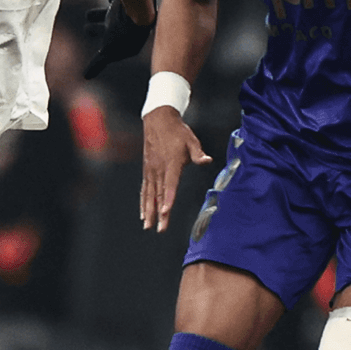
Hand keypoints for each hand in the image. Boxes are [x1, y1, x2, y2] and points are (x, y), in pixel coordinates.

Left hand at [82, 0, 155, 78]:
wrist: (138, 7)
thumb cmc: (125, 32)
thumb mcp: (107, 52)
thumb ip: (97, 64)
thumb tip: (86, 76)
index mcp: (130, 44)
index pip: (114, 50)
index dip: (103, 51)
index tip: (96, 51)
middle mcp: (131, 29)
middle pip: (111, 31)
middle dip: (97, 31)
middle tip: (86, 29)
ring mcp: (130, 14)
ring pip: (113, 15)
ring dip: (100, 15)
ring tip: (88, 15)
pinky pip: (120, 0)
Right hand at [141, 106, 211, 230]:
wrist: (158, 121)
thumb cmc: (177, 132)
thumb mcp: (191, 140)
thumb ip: (198, 154)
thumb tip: (207, 161)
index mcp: (171, 163)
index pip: (170, 184)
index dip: (168, 199)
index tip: (166, 212)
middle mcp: (159, 169)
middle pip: (159, 194)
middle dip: (159, 213)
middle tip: (159, 228)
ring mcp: (151, 171)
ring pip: (150, 195)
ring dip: (149, 211)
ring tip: (148, 226)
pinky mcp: (147, 171)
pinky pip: (145, 189)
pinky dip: (143, 202)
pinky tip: (143, 214)